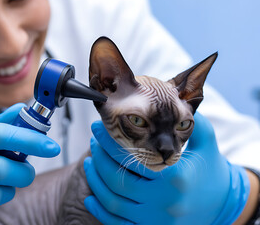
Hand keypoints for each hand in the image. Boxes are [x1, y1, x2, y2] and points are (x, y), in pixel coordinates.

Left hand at [84, 113, 249, 224]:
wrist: (223, 204)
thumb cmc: (211, 170)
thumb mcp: (208, 143)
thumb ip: (193, 122)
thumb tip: (176, 100)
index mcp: (175, 176)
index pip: (132, 157)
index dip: (110, 141)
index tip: (98, 128)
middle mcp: (163, 200)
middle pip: (118, 180)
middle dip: (99, 158)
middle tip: (93, 142)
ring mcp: (156, 219)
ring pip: (113, 201)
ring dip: (95, 180)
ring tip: (88, 162)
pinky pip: (117, 223)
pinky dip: (101, 210)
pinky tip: (91, 196)